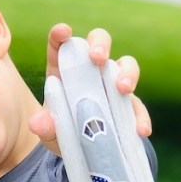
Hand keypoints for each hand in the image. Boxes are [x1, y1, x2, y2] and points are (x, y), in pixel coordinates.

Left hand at [29, 23, 151, 153]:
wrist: (79, 149)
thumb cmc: (61, 130)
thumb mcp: (50, 130)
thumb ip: (44, 125)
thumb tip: (39, 124)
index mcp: (64, 69)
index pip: (61, 46)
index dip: (61, 35)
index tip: (63, 32)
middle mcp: (91, 70)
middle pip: (99, 43)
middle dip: (100, 45)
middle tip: (97, 59)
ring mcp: (113, 85)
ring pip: (126, 66)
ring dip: (127, 73)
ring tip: (124, 89)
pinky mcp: (129, 105)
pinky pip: (138, 106)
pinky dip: (140, 116)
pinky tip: (141, 130)